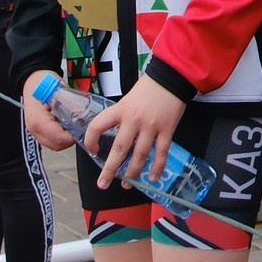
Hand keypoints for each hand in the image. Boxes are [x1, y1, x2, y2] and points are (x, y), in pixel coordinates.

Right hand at [20, 74, 74, 151]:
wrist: (32, 78)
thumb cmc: (44, 81)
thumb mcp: (59, 89)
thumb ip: (70, 103)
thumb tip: (83, 115)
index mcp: (38, 120)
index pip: (59, 138)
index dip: (73, 136)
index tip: (81, 127)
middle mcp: (34, 129)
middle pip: (57, 145)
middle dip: (70, 138)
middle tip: (79, 127)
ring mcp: (34, 131)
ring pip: (54, 145)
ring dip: (65, 139)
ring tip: (72, 125)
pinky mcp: (36, 131)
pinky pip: (50, 141)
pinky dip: (60, 137)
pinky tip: (65, 125)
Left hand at [95, 76, 187, 190]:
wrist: (171, 78)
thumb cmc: (148, 88)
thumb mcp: (128, 98)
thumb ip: (121, 115)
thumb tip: (115, 134)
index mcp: (121, 110)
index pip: (98, 126)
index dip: (91, 140)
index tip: (93, 151)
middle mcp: (134, 120)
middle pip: (119, 149)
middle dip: (110, 169)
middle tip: (103, 184)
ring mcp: (151, 127)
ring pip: (140, 155)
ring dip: (133, 172)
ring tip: (127, 184)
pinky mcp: (167, 130)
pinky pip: (161, 153)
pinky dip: (157, 167)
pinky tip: (153, 178)